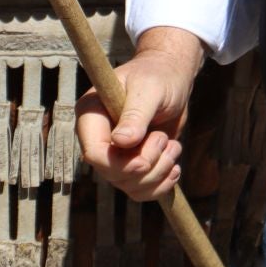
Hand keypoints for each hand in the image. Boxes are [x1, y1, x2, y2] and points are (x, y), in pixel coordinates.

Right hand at [77, 26, 205, 201]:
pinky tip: (174, 164)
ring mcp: (115, 153)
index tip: (146, 159)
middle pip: (112, 174)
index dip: (119, 164)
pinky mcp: (132, 163)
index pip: (94, 153)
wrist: (172, 79)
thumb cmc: (159, 76)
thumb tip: (121, 142)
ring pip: (129, 186)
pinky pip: (141, 190)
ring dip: (158, 173)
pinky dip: (162, 184)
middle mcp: (99, 137)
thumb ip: (136, 115)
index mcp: (91, 114)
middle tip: (163, 139)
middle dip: (146, 166)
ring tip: (172, 146)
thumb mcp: (150, 90)